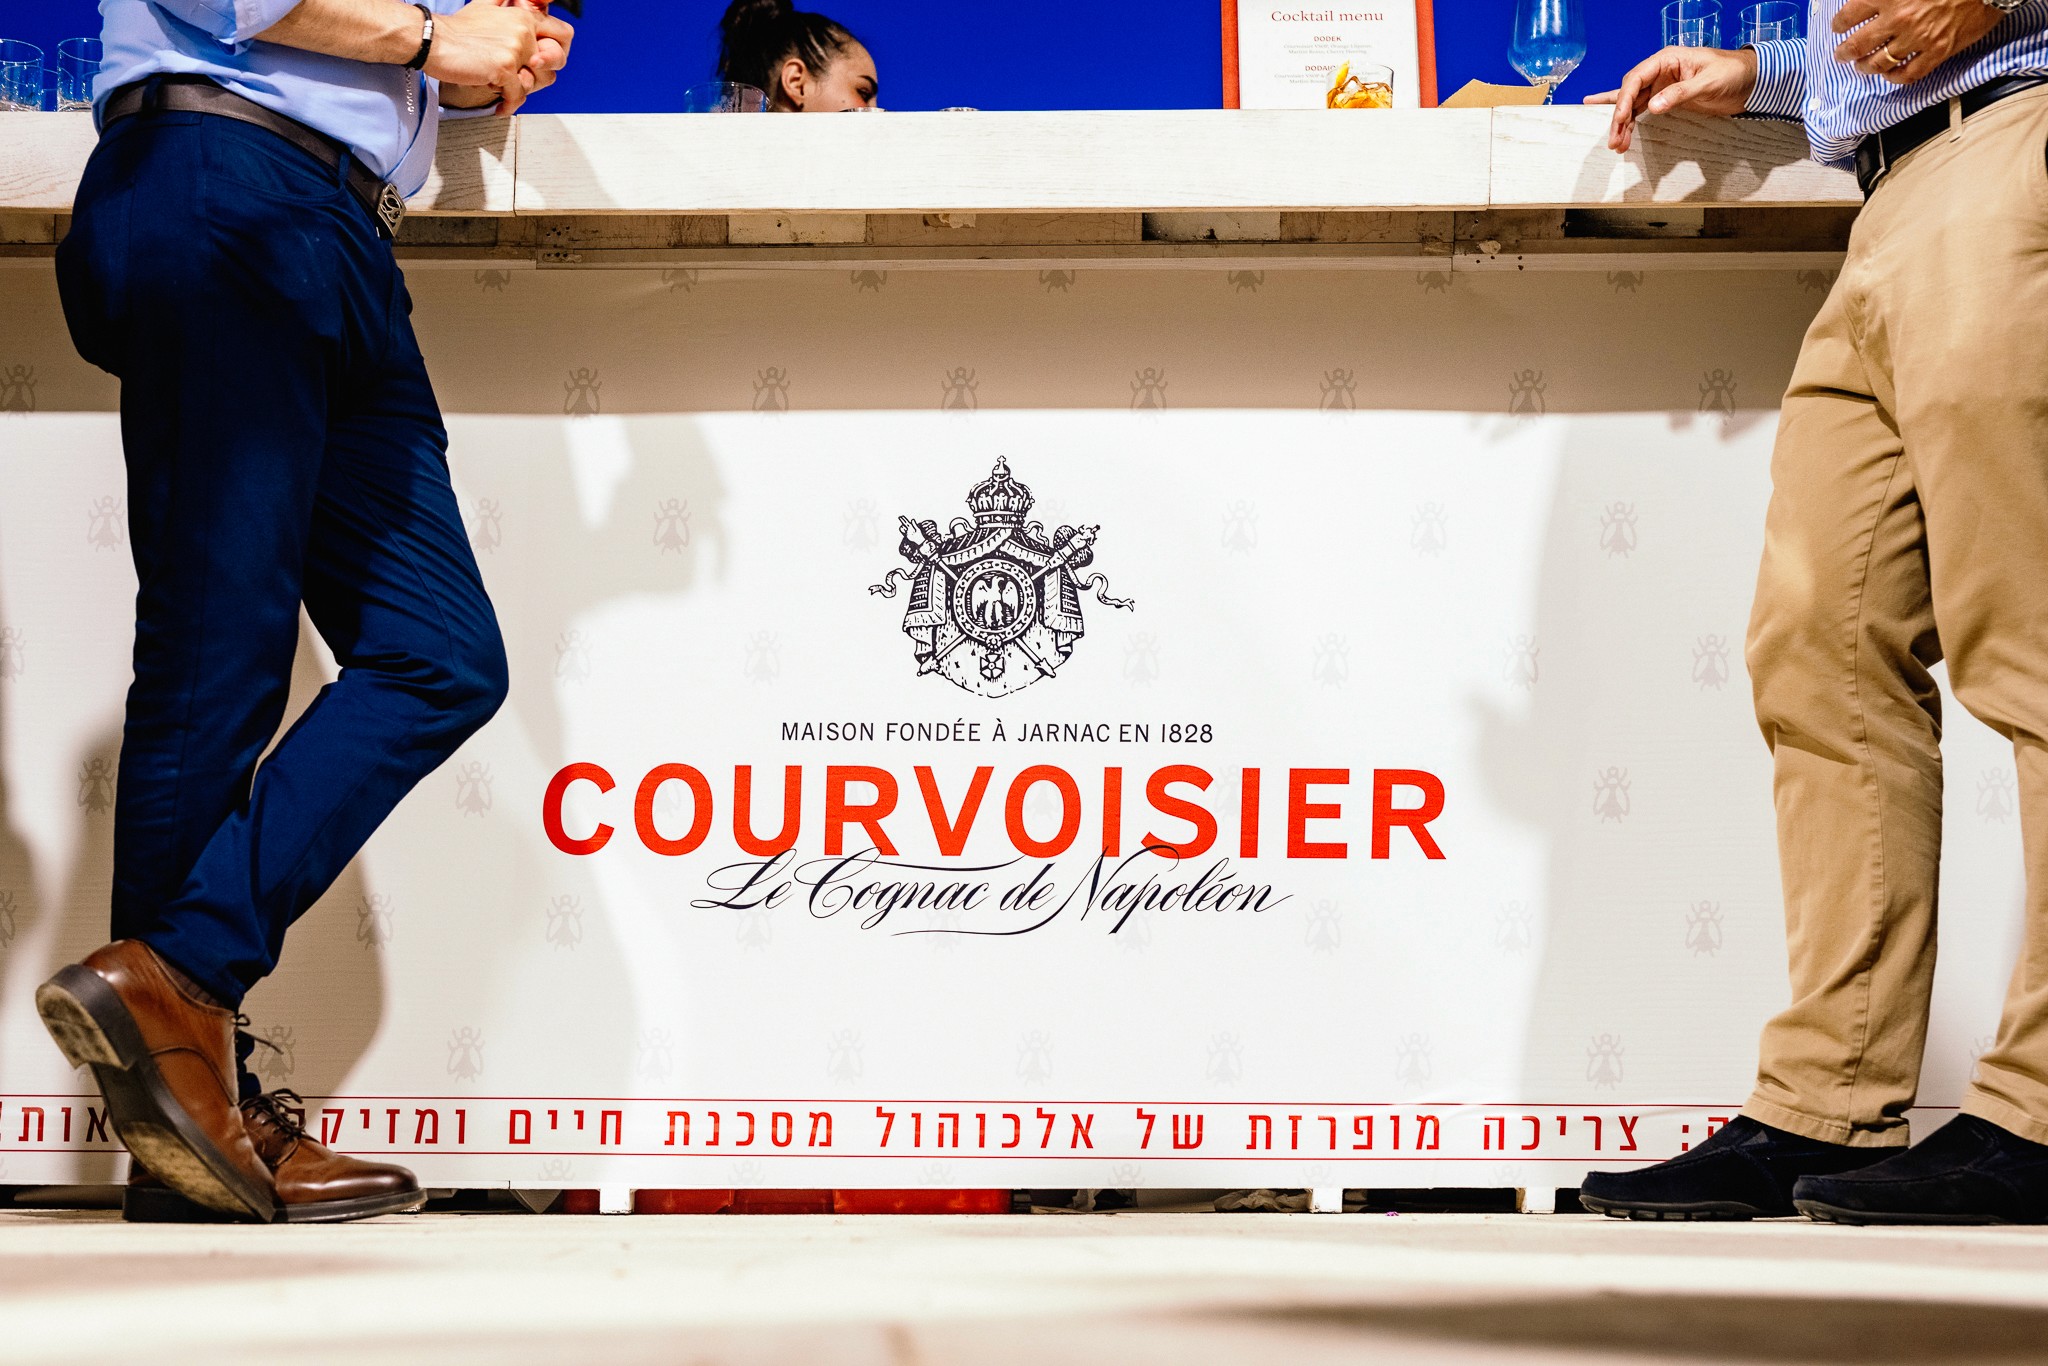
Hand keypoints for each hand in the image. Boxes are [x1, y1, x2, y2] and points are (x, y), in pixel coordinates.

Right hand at [422, 0, 569, 91]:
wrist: (431, 40)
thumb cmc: (455, 30)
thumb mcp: (486, 7)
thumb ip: (506, 4)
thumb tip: (521, 2)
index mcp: (523, 16)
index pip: (563, 34)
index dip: (558, 51)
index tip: (545, 63)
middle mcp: (523, 30)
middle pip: (554, 63)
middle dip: (539, 74)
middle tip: (521, 80)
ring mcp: (515, 49)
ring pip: (537, 81)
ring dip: (522, 89)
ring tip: (505, 89)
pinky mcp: (504, 68)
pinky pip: (518, 95)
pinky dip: (509, 104)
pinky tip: (500, 106)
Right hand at [1584, 46, 1758, 151]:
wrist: (1750, 80)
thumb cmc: (1732, 72)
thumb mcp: (1708, 82)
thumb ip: (1680, 93)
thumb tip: (1652, 107)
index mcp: (1667, 59)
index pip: (1636, 78)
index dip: (1624, 99)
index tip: (1620, 119)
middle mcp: (1660, 72)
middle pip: (1630, 93)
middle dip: (1619, 117)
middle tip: (1614, 139)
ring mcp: (1661, 86)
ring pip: (1633, 105)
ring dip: (1623, 124)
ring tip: (1616, 144)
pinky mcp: (1666, 100)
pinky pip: (1642, 110)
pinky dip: (1631, 122)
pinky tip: (1618, 129)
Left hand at [1831, 0, 2002, 83]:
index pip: (1849, 15)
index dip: (1839, 24)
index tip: (1838, 27)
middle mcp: (1898, 19)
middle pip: (1857, 45)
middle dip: (1845, 53)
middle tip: (1842, 55)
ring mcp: (1917, 38)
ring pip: (1879, 63)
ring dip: (1866, 67)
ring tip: (1863, 66)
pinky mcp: (1937, 51)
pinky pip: (1908, 74)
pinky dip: (1895, 78)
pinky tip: (1890, 76)